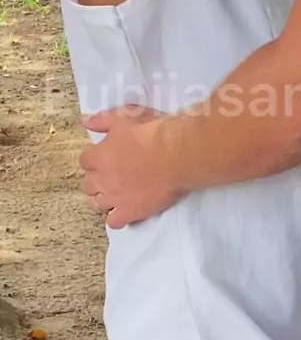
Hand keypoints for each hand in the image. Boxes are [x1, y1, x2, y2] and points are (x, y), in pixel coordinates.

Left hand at [79, 106, 180, 228]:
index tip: (104, 157)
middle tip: (112, 174)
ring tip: (117, 193)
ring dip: (104, 198)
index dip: (94, 159)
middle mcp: (103, 179)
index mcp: (99, 156)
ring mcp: (115, 198)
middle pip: (88, 185)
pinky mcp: (130, 212)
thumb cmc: (152, 132)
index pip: (85, 161)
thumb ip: (102, 120)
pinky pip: (114, 222)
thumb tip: (84, 120)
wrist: (176, 154)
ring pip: (97, 204)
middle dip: (97, 180)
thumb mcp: (125, 117)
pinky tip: (126, 210)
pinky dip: (116, 217)